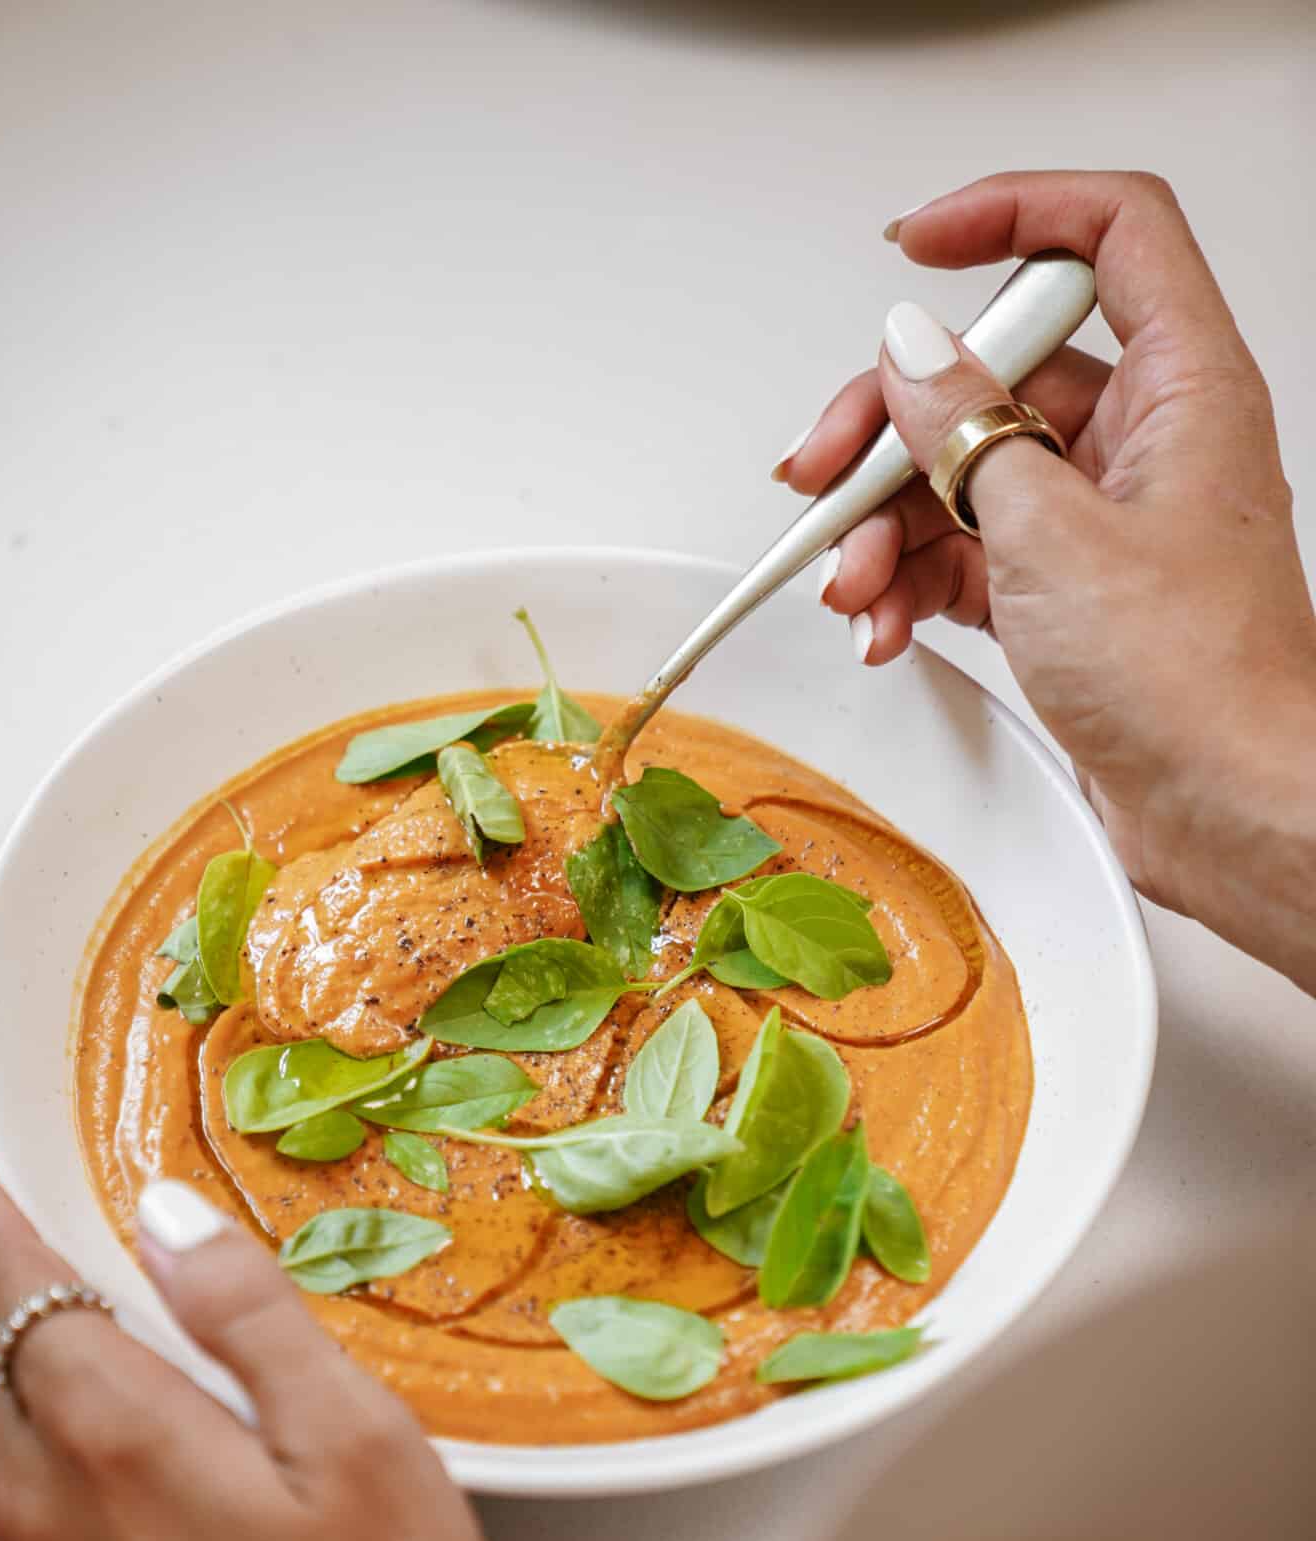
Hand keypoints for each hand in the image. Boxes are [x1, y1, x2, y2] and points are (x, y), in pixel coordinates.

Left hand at [0, 1128, 515, 1540]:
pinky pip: (8, 1526)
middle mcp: (50, 1508)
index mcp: (116, 1434)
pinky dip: (22, 1463)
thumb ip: (251, 1317)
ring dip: (0, 1374)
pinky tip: (80, 1472)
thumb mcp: (357, 1443)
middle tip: (6, 1226)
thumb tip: (168, 1221)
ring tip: (45, 1334)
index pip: (7, 1285)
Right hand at [779, 170, 1315, 992]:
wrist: (1228, 812)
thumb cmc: (1197, 684)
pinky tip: (883, 623)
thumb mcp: (1054, 536)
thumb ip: (969, 434)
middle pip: (996, 374)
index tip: (916, 249)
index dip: (1009, 214)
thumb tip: (912, 355)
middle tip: (827, 473)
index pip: (1105, 236)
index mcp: (1182, 387)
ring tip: (853, 584)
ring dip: (888, 527)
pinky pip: (969, 553)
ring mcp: (1104, 519)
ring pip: (966, 474)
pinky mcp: (1069, 593)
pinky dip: (914, 583)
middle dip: (895, 427)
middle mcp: (1146, 440)